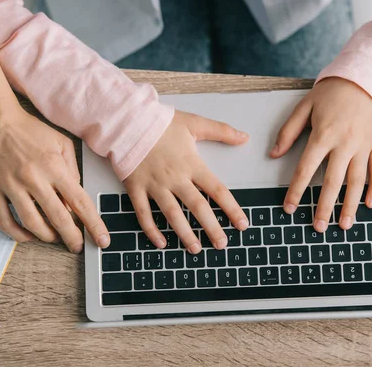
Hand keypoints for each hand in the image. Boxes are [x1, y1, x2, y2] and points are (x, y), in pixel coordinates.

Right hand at [0, 105, 109, 251]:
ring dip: (47, 236)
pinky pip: (5, 220)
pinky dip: (17, 234)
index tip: (102, 239)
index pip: (80, 202)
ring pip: (32, 223)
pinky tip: (27, 236)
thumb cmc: (28, 128)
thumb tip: (75, 194)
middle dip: (72, 237)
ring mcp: (11, 186)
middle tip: (78, 246)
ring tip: (54, 238)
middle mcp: (34, 179)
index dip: (93, 225)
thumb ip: (73, 168)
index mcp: (54, 167)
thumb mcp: (62, 141)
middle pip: (58, 218)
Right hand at [124, 111, 249, 253]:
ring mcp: (154, 185)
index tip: (242, 224)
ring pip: (172, 214)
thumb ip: (221, 131)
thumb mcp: (194, 123)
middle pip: (197, 207)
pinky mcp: (136, 188)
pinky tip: (161, 243)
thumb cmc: (160, 123)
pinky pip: (143, 213)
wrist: (127, 121)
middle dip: (211, 228)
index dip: (231, 208)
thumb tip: (245, 137)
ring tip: (196, 249)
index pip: (217, 190)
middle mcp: (175, 178)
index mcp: (191, 164)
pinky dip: (151, 229)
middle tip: (222, 245)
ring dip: (184, 233)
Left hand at [271, 77, 371, 231]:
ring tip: (344, 225)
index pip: (307, 169)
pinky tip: (369, 204)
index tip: (289, 208)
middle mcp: (345, 143)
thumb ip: (288, 131)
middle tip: (318, 227)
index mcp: (323, 134)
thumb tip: (274, 154)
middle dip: (324, 207)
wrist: (367, 77)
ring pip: (357, 181)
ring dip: (350, 205)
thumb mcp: (305, 106)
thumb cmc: (334, 91)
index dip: (296, 191)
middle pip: (333, 181)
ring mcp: (364, 145)